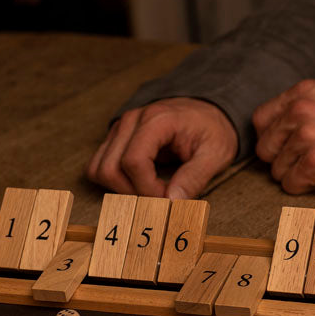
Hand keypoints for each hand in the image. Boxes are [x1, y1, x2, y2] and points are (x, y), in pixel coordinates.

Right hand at [86, 97, 237, 198]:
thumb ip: (194, 178)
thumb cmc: (214, 131)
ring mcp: (121, 128)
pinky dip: (115, 182)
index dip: (147, 190)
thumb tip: (172, 202)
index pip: (133, 162)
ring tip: (151, 191)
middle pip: (110, 169)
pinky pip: (100, 166)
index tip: (168, 200)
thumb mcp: (215, 154)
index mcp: (157, 120)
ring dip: (121, 190)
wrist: (209, 112)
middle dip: (134, 193)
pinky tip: (141, 184)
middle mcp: (132, 120)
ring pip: (99, 169)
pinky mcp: (117, 138)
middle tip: (160, 199)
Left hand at [252, 79, 314, 193]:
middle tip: (309, 159)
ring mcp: (307, 135)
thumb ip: (299, 109)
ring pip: (277, 170)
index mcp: (302, 92)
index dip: (272, 138)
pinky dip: (305, 187)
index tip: (290, 146)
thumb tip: (268, 130)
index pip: (260, 120)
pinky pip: (290, 184)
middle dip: (282, 160)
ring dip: (296, 174)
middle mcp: (300, 109)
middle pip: (265, 148)